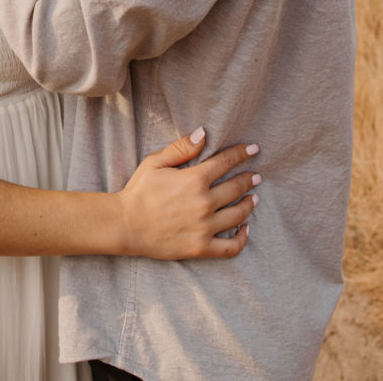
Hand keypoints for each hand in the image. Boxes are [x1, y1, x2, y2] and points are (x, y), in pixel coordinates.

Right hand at [117, 130, 260, 259]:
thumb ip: (182, 148)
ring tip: (254, 198)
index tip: (253, 149)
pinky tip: (245, 229)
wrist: (126, 225)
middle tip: (256, 175)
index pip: (226, 162)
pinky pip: (231, 246)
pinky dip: (242, 238)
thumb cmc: (139, 191)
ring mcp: (205, 227)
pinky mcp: (202, 247)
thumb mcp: (156, 162)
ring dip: (249, 204)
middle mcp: (205, 203)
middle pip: (236, 187)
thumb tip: (204, 133)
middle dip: (249, 178)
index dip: (242, 153)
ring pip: (238, 214)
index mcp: (195, 180)